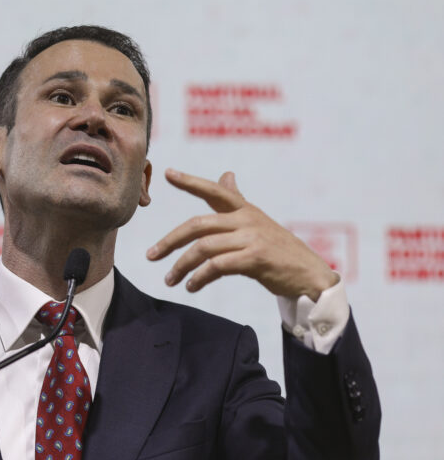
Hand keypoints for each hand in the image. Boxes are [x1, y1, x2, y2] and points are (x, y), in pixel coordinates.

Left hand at [146, 169, 338, 299]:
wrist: (310, 275)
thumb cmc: (278, 249)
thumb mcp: (257, 221)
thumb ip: (237, 201)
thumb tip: (226, 175)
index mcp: (244, 209)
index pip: (214, 191)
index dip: (190, 181)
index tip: (167, 173)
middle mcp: (246, 219)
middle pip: (198, 225)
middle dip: (170, 241)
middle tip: (151, 256)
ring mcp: (252, 238)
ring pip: (204, 247)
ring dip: (182, 265)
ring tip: (170, 280)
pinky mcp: (256, 258)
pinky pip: (218, 266)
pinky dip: (200, 277)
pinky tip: (191, 286)